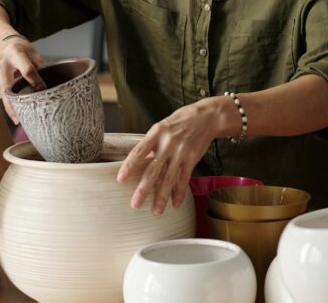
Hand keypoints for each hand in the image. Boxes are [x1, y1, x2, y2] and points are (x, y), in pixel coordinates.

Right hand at [0, 38, 45, 123]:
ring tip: (19, 121)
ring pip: (3, 93)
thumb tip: (51, 81)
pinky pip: (1, 94)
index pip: (27, 70)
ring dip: (10, 108)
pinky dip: (8, 104)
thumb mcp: (33, 51)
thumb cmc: (21, 48)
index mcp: (15, 53)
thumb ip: (40, 65)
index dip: (36, 81)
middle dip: (15, 102)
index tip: (44, 90)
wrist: (1, 43)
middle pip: (8, 86)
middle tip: (23, 117)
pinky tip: (14, 115)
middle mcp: (2, 64)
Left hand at [116, 98, 224, 214]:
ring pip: (170, 178)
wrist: (207, 116)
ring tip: (156, 211)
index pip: (139, 151)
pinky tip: (174, 204)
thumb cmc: (181, 121)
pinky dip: (179, 193)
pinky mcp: (193, 158)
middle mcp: (169, 143)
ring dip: (162, 197)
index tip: (120, 179)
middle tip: (135, 204)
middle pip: (153, 170)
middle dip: (144, 189)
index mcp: (157, 132)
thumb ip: (152, 142)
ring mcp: (181, 151)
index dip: (129, 165)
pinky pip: (184, 178)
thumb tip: (138, 161)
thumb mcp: (163, 125)